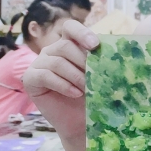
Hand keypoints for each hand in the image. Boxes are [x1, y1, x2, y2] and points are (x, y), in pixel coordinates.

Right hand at [23, 20, 98, 150]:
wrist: (81, 122)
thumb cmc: (92, 97)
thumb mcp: (99, 76)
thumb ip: (102, 61)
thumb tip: (119, 49)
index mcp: (69, 45)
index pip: (70, 28)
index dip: (81, 33)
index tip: (95, 45)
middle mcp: (52, 51)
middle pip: (64, 46)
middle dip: (83, 62)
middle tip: (95, 78)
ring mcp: (39, 64)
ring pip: (57, 61)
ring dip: (75, 75)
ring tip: (87, 89)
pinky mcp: (30, 78)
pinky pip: (45, 75)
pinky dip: (63, 84)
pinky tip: (75, 94)